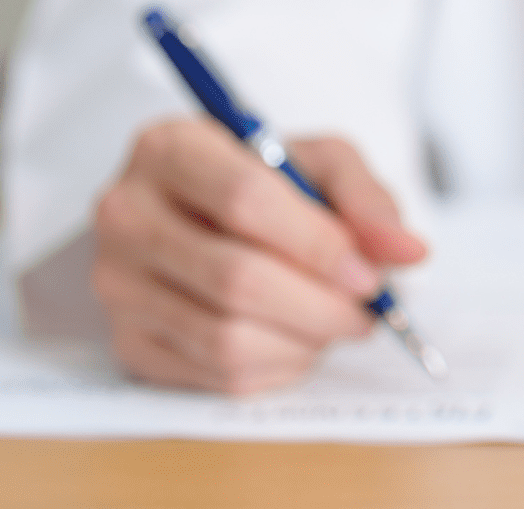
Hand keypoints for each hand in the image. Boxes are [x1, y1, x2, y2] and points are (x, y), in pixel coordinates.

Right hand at [91, 118, 426, 393]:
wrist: (202, 215)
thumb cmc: (263, 180)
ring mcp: (117, 283)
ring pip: (226, 337)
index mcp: (169, 148)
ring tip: (333, 322)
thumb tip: (406, 251)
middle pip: (237, 278)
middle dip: (321, 304)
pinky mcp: (127, 342)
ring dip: (304, 341)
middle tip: (364, 310)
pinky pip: (216, 374)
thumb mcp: (319, 162)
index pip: (245, 201)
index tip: (368, 272)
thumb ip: (366, 198)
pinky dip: (278, 366)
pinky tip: (296, 340)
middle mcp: (125, 213)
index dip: (319, 245)